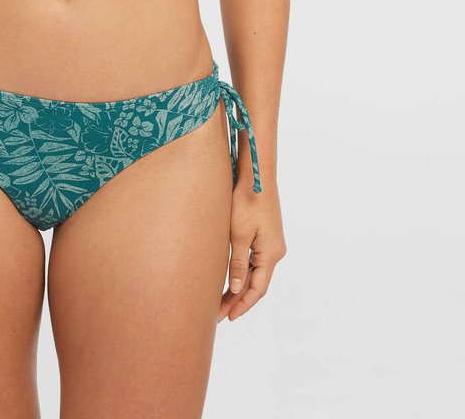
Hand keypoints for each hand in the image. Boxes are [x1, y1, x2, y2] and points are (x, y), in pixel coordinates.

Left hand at [217, 179, 286, 322]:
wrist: (257, 175)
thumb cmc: (247, 201)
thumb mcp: (239, 234)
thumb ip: (238, 263)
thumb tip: (237, 289)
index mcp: (271, 254)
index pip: (257, 289)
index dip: (243, 305)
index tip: (227, 318)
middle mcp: (275, 252)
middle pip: (256, 284)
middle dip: (238, 300)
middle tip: (217, 314)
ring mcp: (271, 243)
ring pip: (255, 273)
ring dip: (239, 287)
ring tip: (219, 300)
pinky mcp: (265, 236)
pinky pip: (254, 261)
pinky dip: (243, 272)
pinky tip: (230, 278)